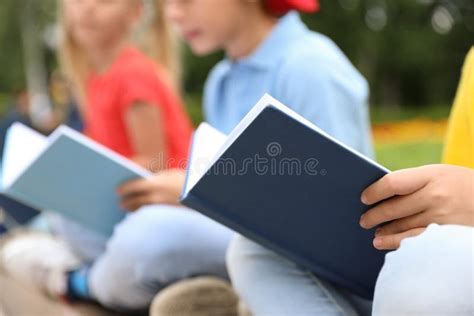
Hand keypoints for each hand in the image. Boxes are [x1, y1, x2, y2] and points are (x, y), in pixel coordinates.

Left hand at [117, 169, 185, 210]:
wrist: (202, 194)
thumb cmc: (184, 181)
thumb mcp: (168, 175)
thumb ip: (153, 178)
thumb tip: (139, 182)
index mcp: (155, 183)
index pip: (133, 186)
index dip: (123, 189)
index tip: (117, 191)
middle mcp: (157, 197)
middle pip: (135, 202)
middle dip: (126, 203)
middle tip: (120, 203)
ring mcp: (162, 208)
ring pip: (142, 211)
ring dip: (133, 210)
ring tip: (127, 209)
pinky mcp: (167, 216)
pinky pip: (151, 216)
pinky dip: (144, 215)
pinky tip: (141, 214)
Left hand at [359, 164, 473, 249]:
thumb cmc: (462, 186)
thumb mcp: (442, 175)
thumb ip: (415, 182)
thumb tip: (381, 194)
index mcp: (431, 175)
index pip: (392, 183)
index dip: (374, 191)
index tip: (363, 198)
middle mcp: (435, 195)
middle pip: (393, 208)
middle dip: (374, 215)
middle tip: (363, 220)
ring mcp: (441, 217)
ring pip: (401, 226)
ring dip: (383, 230)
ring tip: (374, 231)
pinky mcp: (445, 235)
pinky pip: (413, 240)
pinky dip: (394, 242)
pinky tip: (383, 242)